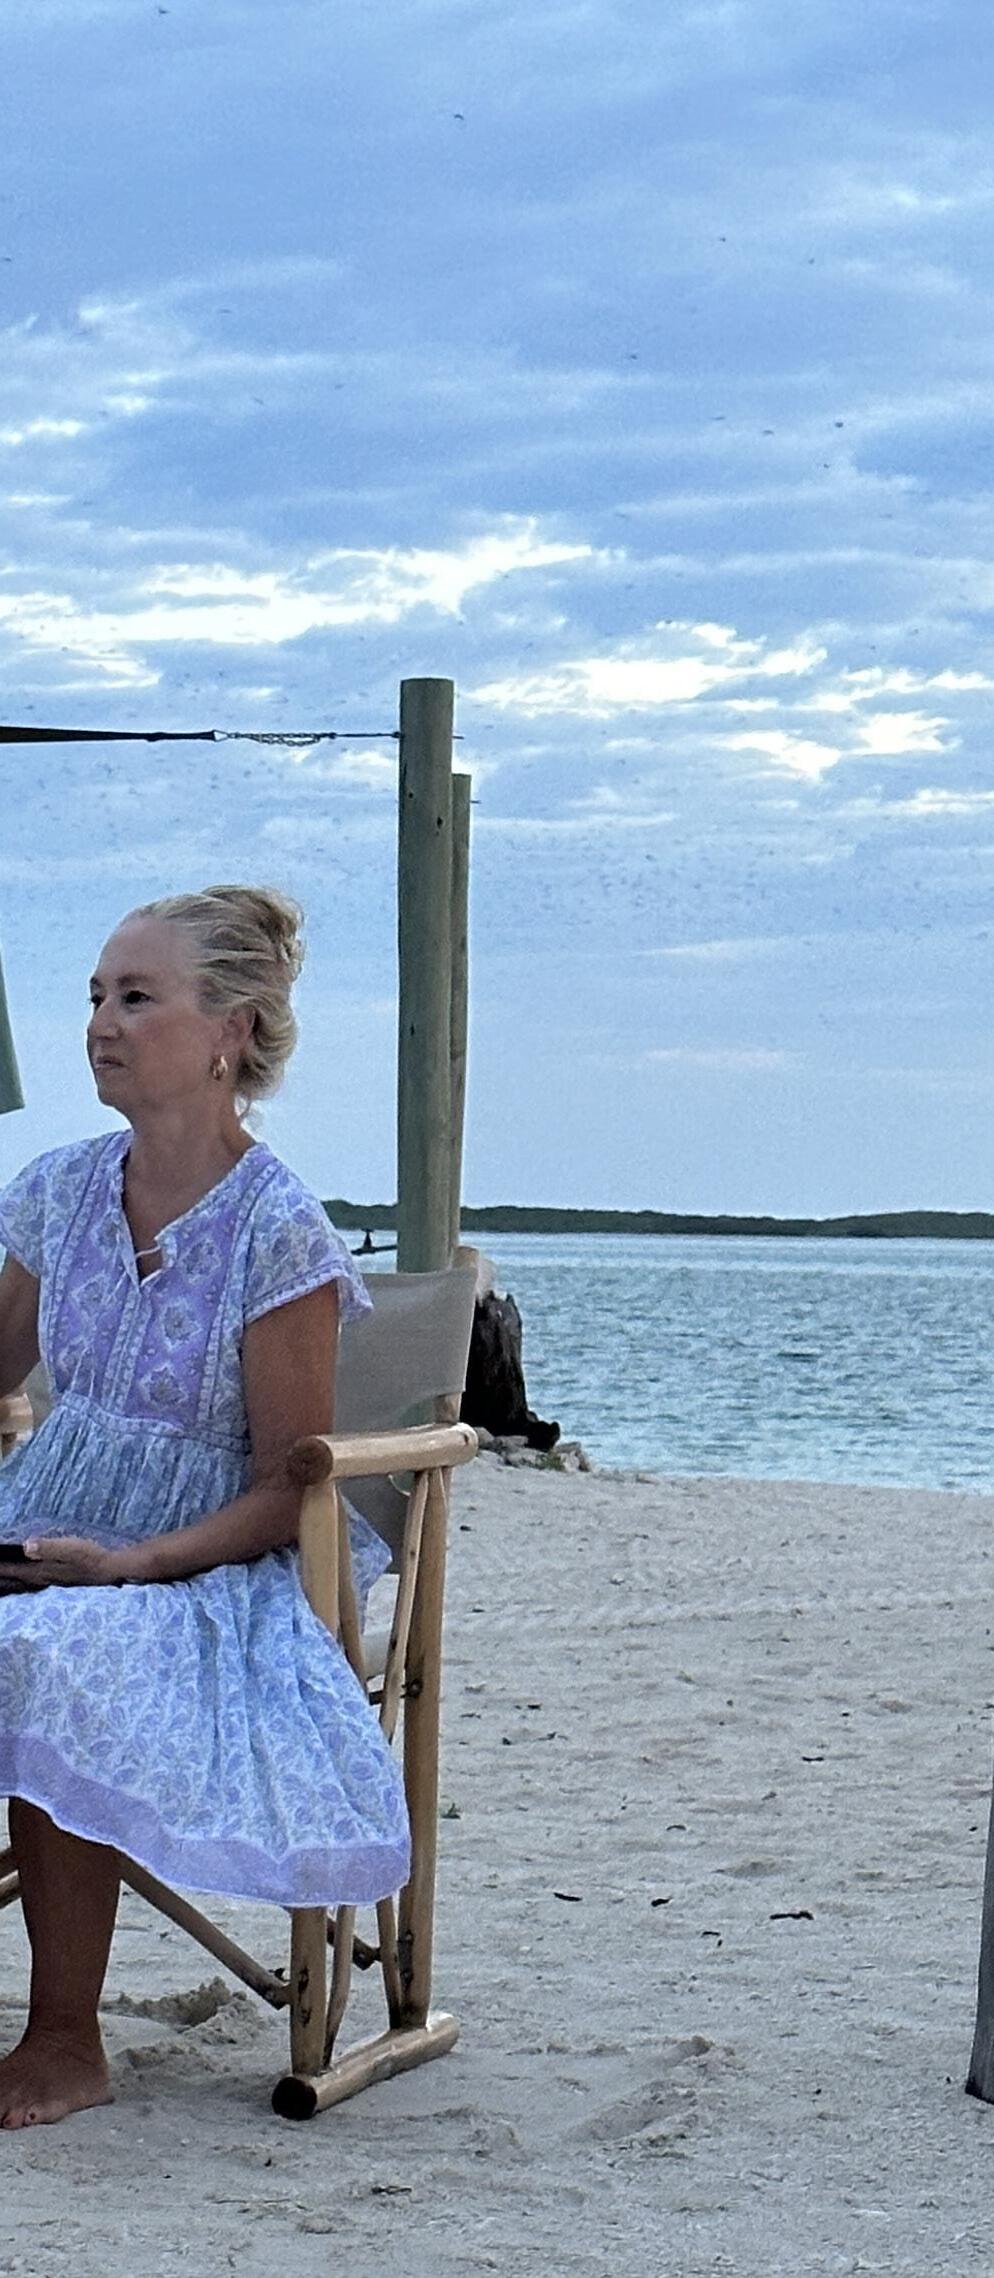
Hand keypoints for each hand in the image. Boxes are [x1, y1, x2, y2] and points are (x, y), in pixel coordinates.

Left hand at [0, 1538, 137, 1588]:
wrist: (111, 1569)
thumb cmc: (91, 1556)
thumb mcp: (70, 1548)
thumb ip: (48, 1548)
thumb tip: (25, 1546)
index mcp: (43, 1571)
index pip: (14, 1571)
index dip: (1, 1568)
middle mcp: (43, 1578)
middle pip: (15, 1580)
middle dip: (2, 1576)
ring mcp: (50, 1580)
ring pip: (22, 1582)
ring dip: (10, 1580)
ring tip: (2, 1577)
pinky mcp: (57, 1578)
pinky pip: (30, 1580)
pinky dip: (21, 1579)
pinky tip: (23, 1577)